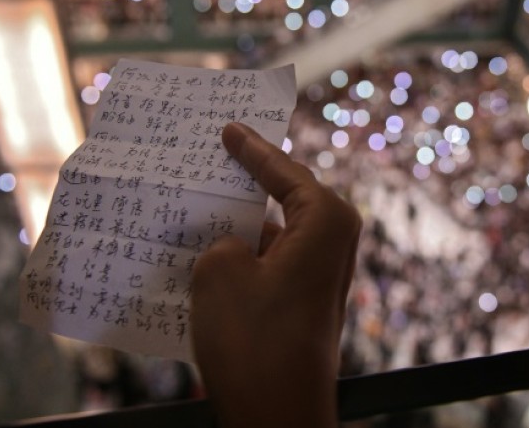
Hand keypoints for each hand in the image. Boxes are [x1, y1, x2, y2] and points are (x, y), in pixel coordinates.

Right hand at [191, 122, 359, 427]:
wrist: (276, 416)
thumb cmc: (255, 340)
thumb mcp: (219, 270)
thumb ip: (224, 239)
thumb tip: (233, 243)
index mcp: (327, 221)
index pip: (285, 171)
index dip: (252, 149)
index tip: (230, 129)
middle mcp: (334, 246)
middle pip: (285, 200)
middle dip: (247, 186)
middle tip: (214, 159)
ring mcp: (321, 279)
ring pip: (274, 237)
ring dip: (238, 229)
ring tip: (194, 211)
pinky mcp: (306, 307)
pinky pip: (271, 268)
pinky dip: (242, 261)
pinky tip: (203, 259)